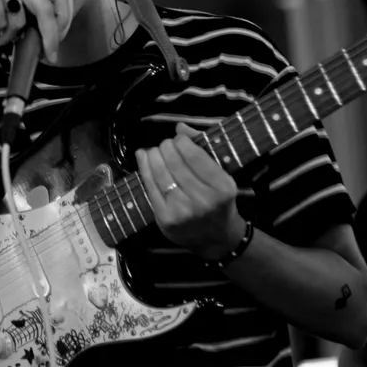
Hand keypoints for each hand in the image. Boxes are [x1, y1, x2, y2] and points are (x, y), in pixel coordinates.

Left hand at [136, 122, 244, 259]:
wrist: (216, 239)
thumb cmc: (219, 200)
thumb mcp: (221, 174)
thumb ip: (202, 147)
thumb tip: (179, 127)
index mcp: (222, 187)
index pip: (195, 156)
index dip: (182, 142)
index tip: (178, 139)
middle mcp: (204, 200)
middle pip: (175, 163)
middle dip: (166, 147)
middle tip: (165, 145)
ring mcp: (183, 212)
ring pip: (160, 174)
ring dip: (153, 155)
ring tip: (154, 150)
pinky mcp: (165, 219)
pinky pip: (150, 187)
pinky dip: (144, 169)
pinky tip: (143, 158)